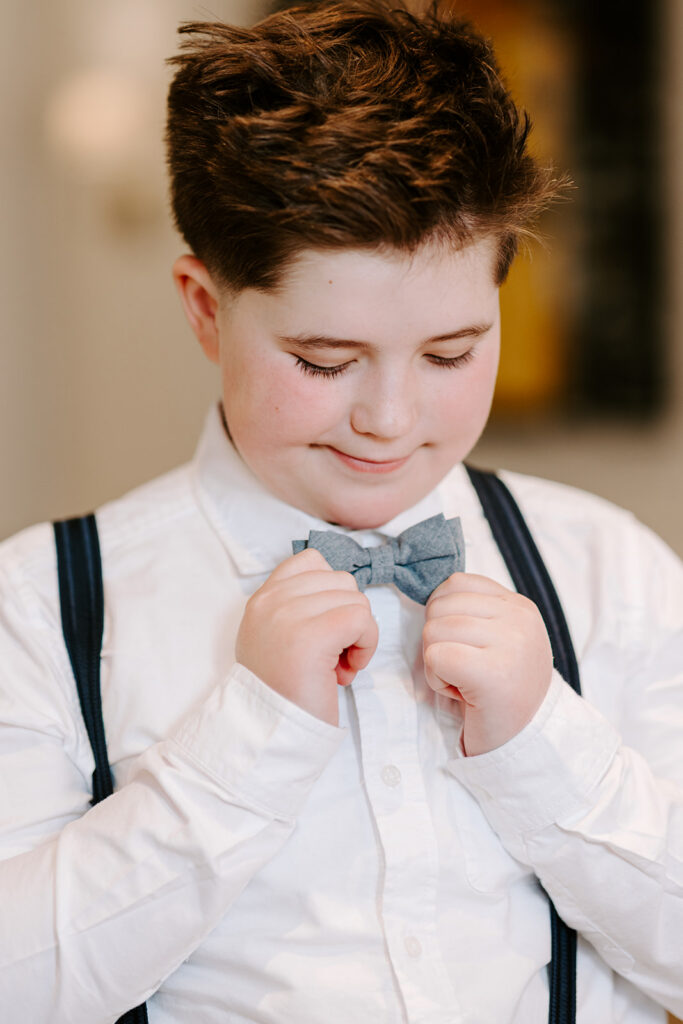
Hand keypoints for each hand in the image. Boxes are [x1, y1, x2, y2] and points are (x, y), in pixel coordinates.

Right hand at [235, 548, 377, 726]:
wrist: (270, 732)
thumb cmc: (283, 692)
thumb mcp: (276, 638)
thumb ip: (297, 608)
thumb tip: (340, 591)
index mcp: (262, 598)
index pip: (312, 561)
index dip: (332, 593)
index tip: (327, 628)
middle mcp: (271, 599)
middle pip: (341, 580)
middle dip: (349, 616)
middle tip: (335, 655)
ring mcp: (288, 613)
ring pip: (356, 599)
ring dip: (360, 634)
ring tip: (338, 666)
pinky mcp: (311, 634)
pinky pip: (361, 619)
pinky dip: (366, 645)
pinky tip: (348, 670)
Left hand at [422, 573, 552, 755]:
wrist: (525, 742)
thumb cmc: (501, 691)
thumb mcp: (498, 639)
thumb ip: (473, 611)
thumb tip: (430, 594)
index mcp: (520, 606)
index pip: (455, 583)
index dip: (444, 615)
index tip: (466, 646)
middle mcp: (519, 619)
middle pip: (439, 606)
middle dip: (438, 640)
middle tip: (465, 669)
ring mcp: (511, 643)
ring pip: (433, 630)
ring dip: (436, 662)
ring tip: (465, 681)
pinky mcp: (493, 673)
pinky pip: (435, 657)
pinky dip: (436, 679)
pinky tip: (461, 693)